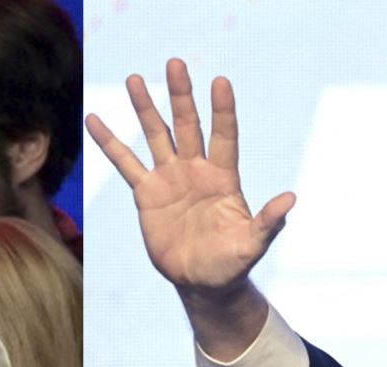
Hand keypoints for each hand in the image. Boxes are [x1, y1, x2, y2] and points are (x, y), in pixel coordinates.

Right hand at [86, 58, 293, 296]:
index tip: (220, 83)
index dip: (222, 110)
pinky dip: (110, 142)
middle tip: (175, 63)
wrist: (202, 282)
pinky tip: (95, 120)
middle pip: (188, 124)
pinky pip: (126, 163)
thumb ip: (268, 222)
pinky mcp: (147, 194)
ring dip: (146, 107)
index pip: (225, 135)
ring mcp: (170, 178)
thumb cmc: (232, 264)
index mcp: (223, 177)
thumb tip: (291, 199)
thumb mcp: (252, 244)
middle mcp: (196, 169)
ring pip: (157, 135)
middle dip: (181, 95)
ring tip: (134, 79)